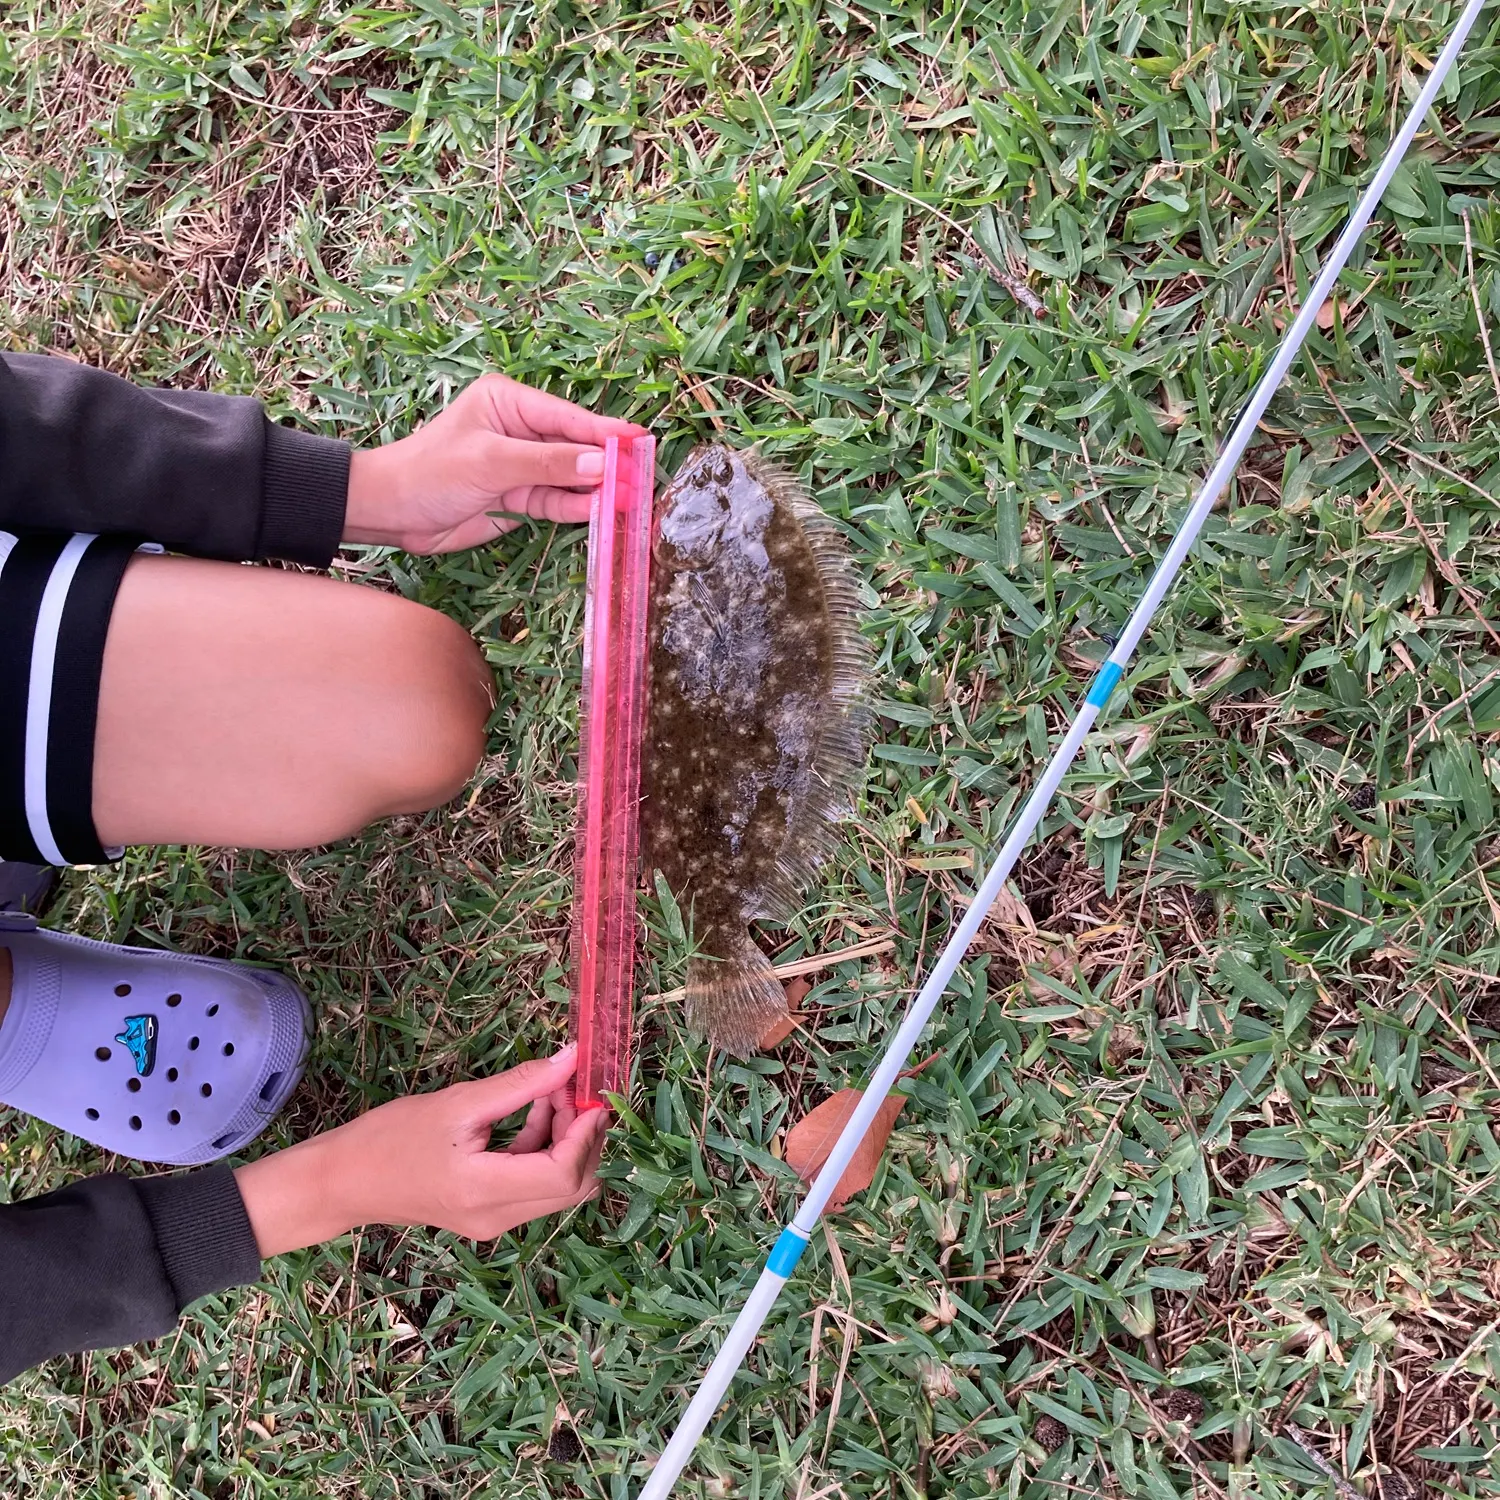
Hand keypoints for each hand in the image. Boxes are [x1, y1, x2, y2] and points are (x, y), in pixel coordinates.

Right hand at [234, 1045, 607, 1255]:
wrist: (343, 1181)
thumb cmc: (390, 1137)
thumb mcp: (458, 1103)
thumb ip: (519, 1084)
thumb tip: (572, 1058)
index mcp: (485, 1192)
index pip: (563, 1174)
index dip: (586, 1134)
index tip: (590, 1092)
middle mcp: (497, 1217)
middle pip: (571, 1185)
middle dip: (582, 1134)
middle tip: (571, 1087)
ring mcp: (494, 1222)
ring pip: (558, 1187)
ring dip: (565, 1139)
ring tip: (549, 1091)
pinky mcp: (489, 1214)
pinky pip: (536, 1186)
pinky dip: (545, 1150)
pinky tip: (531, 1114)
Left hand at [343, 374, 647, 552]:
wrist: (391, 514)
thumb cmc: (429, 471)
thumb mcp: (490, 462)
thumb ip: (547, 464)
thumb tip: (599, 465)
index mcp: (510, 402)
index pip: (567, 417)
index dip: (604, 431)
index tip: (640, 442)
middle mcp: (520, 430)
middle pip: (575, 446)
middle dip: (607, 463)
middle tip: (642, 476)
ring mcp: (522, 466)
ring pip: (570, 477)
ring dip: (597, 489)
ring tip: (630, 499)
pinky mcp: (520, 497)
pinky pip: (557, 501)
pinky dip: (578, 508)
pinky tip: (602, 512)